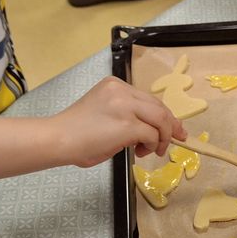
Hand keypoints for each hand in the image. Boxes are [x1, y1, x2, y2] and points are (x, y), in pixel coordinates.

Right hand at [49, 77, 186, 167]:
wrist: (58, 139)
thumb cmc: (76, 133)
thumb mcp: (104, 113)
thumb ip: (125, 114)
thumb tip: (150, 131)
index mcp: (114, 85)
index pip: (147, 99)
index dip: (163, 114)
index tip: (173, 127)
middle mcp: (121, 91)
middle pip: (159, 106)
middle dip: (172, 124)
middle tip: (178, 138)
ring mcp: (125, 106)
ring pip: (161, 118)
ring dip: (164, 137)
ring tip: (154, 150)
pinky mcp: (128, 124)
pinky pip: (153, 134)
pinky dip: (153, 144)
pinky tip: (142, 152)